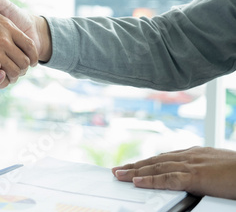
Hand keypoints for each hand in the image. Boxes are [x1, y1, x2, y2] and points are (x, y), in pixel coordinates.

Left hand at [112, 146, 235, 198]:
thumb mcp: (216, 167)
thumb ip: (201, 169)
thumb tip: (193, 176)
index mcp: (194, 153)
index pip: (164, 157)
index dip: (147, 162)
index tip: (134, 165)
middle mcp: (189, 156)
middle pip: (155, 160)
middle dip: (135, 165)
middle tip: (118, 170)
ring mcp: (191, 165)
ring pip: (156, 167)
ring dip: (136, 171)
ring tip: (120, 175)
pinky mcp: (196, 176)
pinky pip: (168, 179)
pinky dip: (151, 180)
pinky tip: (138, 182)